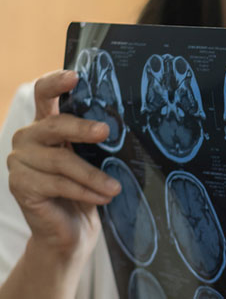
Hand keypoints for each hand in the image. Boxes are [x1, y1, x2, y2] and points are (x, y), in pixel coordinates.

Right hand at [7, 70, 120, 257]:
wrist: (71, 232)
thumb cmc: (86, 190)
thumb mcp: (94, 160)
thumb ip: (96, 141)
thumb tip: (122, 126)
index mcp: (46, 124)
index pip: (44, 94)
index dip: (56, 82)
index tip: (75, 76)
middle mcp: (28, 138)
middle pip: (53, 125)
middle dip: (81, 129)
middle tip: (106, 132)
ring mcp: (19, 161)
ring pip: (60, 161)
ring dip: (92, 176)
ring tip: (115, 188)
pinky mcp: (19, 185)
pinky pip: (57, 184)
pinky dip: (84, 192)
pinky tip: (103, 198)